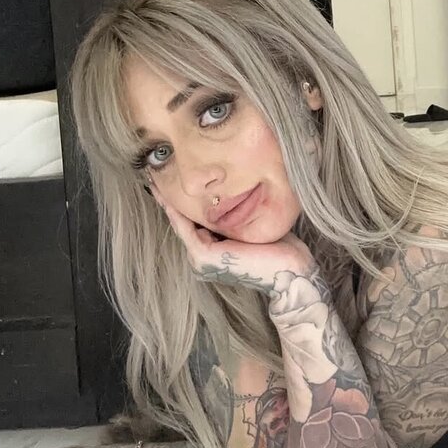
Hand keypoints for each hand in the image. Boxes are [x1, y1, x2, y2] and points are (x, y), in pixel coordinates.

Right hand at [153, 191, 315, 292]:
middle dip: (171, 200)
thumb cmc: (280, 249)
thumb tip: (233, 192)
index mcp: (214, 252)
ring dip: (169, 203)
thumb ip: (237, 216)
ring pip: (182, 224)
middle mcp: (203, 258)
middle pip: (184, 222)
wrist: (290, 271)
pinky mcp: (204, 255)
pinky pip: (185, 228)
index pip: (194, 223)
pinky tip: (168, 194)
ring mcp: (201, 259)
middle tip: (157, 176)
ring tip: (157, 182)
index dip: (183, 203)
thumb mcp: (253, 226)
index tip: (172, 182)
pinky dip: (176, 211)